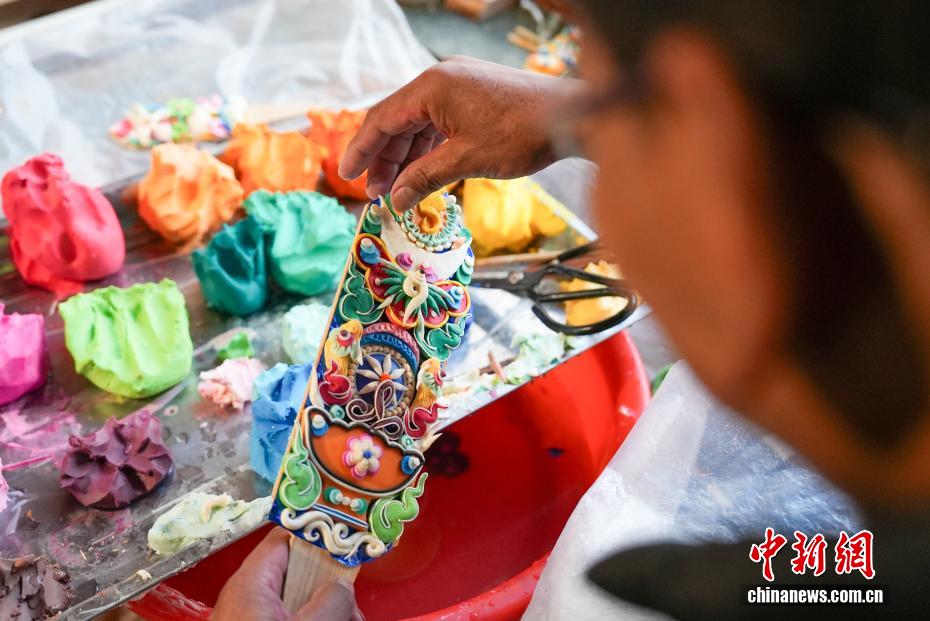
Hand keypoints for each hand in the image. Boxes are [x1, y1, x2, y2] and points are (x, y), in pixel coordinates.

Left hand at [214, 527, 362, 620]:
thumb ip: (330, 602)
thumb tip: (343, 583)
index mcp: (251, 582)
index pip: (285, 537)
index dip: (318, 533)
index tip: (348, 539)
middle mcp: (248, 594)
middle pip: (297, 572)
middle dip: (330, 585)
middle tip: (354, 607)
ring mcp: (251, 616)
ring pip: (296, 599)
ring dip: (326, 607)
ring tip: (351, 619)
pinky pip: (288, 616)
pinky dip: (311, 618)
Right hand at [339, 56, 578, 210]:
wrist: (572, 116)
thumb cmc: (522, 133)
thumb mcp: (466, 160)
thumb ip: (424, 178)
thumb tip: (395, 200)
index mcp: (432, 86)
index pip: (382, 119)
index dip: (362, 150)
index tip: (347, 175)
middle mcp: (441, 80)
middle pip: (398, 121)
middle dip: (385, 159)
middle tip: (375, 193)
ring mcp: (459, 86)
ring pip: (419, 124)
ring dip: (406, 157)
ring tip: (397, 190)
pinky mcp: (474, 96)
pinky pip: (439, 123)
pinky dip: (429, 149)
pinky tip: (422, 173)